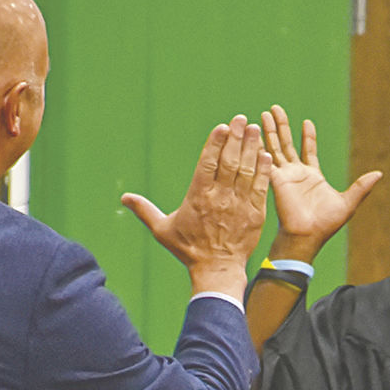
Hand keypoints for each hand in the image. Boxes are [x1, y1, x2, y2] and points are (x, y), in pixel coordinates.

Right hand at [121, 115, 271, 297]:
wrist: (217, 270)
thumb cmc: (189, 250)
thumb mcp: (163, 230)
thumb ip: (145, 210)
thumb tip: (123, 199)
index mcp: (198, 196)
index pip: (208, 163)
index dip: (215, 143)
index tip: (222, 127)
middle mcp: (220, 197)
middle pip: (229, 161)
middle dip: (236, 138)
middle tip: (242, 119)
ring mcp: (240, 204)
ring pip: (247, 170)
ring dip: (252, 148)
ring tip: (255, 130)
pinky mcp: (255, 213)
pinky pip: (261, 187)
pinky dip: (263, 171)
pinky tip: (266, 155)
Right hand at [263, 105, 380, 260]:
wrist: (307, 236)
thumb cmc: (326, 225)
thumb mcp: (348, 203)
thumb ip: (361, 187)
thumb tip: (379, 173)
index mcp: (313, 176)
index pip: (308, 151)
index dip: (307, 136)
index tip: (306, 122)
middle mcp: (296, 174)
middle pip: (287, 144)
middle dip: (282, 126)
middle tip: (275, 109)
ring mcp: (284, 176)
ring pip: (275, 148)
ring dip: (270, 131)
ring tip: (264, 114)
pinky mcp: (276, 180)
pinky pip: (267, 161)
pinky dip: (260, 148)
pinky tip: (254, 134)